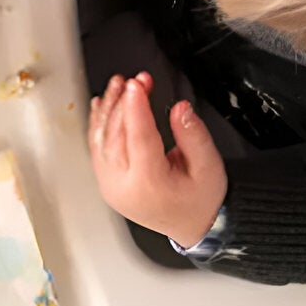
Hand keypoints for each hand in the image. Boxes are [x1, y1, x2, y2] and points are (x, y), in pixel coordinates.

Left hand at [88, 73, 226, 247]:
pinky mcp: (106, 181)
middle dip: (125, 102)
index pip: (139, 138)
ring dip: (108, 108)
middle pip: (117, 136)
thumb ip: (194, 135)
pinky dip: (98, 124)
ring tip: (118, 85)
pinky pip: (97, 148)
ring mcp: (110, 185)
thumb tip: (180, 108)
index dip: (136, 107)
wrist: (192, 225)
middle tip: (137, 80)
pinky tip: (102, 105)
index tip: (137, 84)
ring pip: (102, 140)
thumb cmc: (199, 199)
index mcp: (150, 184)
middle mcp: (124, 186)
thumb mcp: (209, 166)